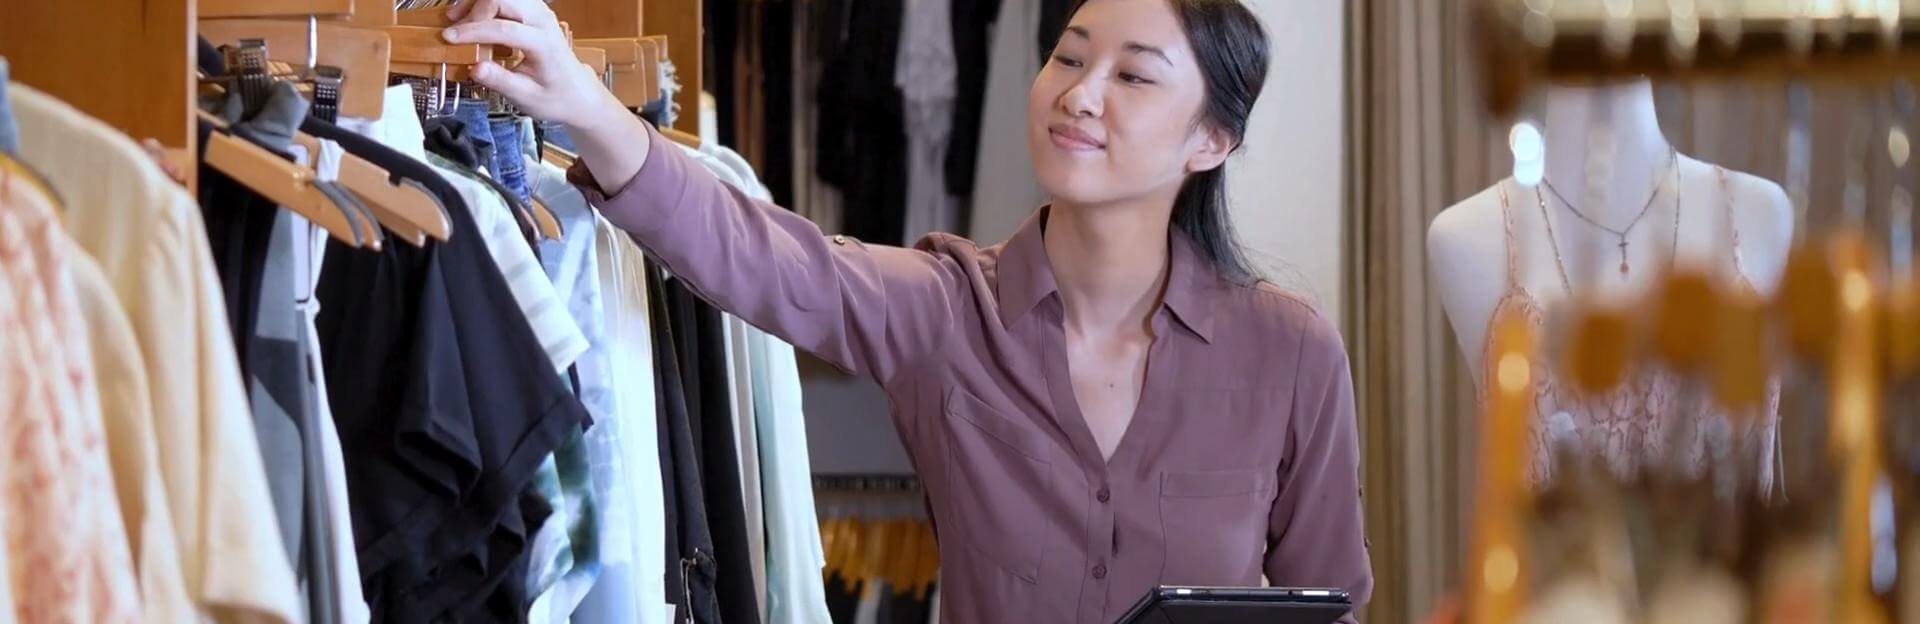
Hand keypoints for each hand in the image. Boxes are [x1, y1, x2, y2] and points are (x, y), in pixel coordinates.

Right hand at [441, 0, 623, 130]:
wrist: (578, 92)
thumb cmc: (555, 97)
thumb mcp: (526, 98)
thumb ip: (500, 81)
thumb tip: (474, 68)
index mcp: (544, 44)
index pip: (504, 28)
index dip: (473, 31)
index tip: (449, 38)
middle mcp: (544, 21)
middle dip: (474, 10)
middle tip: (453, 28)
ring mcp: (541, 12)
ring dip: (478, 3)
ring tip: (457, 19)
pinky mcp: (535, 10)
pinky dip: (486, 3)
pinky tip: (473, 17)